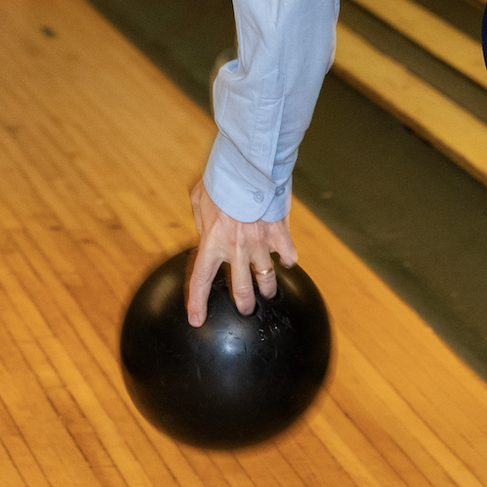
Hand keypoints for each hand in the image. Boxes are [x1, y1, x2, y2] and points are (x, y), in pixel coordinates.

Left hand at [187, 178, 299, 325]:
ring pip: (266, 278)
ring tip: (268, 293)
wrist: (246, 166)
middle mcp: (236, 249)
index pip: (201, 281)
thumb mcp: (198, 200)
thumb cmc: (219, 181)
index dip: (197, 304)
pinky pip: (288, 255)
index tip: (197, 320)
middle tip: (246, 309)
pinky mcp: (278, 233)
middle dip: (244, 304)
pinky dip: (289, 259)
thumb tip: (205, 232)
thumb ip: (201, 222)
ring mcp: (260, 243)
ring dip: (267, 288)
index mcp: (212, 242)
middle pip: (241, 289)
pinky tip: (288, 261)